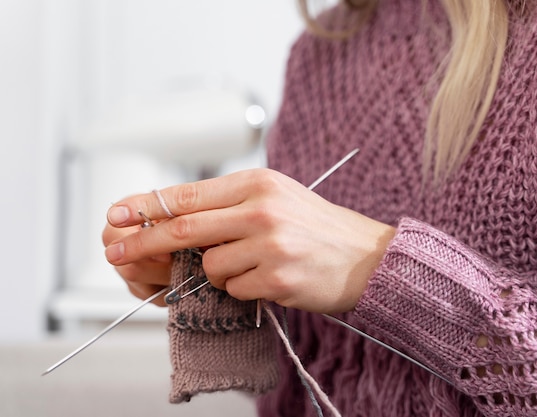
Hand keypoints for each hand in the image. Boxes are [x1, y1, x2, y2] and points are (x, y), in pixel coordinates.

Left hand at [104, 169, 395, 313]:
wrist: (366, 257)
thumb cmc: (316, 228)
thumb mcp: (275, 198)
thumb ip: (228, 205)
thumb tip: (174, 217)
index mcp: (257, 183)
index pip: (188, 193)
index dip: (146, 205)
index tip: (116, 214)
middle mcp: (261, 209)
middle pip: (184, 228)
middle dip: (143, 242)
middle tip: (115, 251)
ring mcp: (270, 244)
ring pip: (209, 266)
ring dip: (219, 273)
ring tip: (255, 265)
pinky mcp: (277, 277)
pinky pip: (234, 289)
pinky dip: (243, 288)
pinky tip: (271, 278)